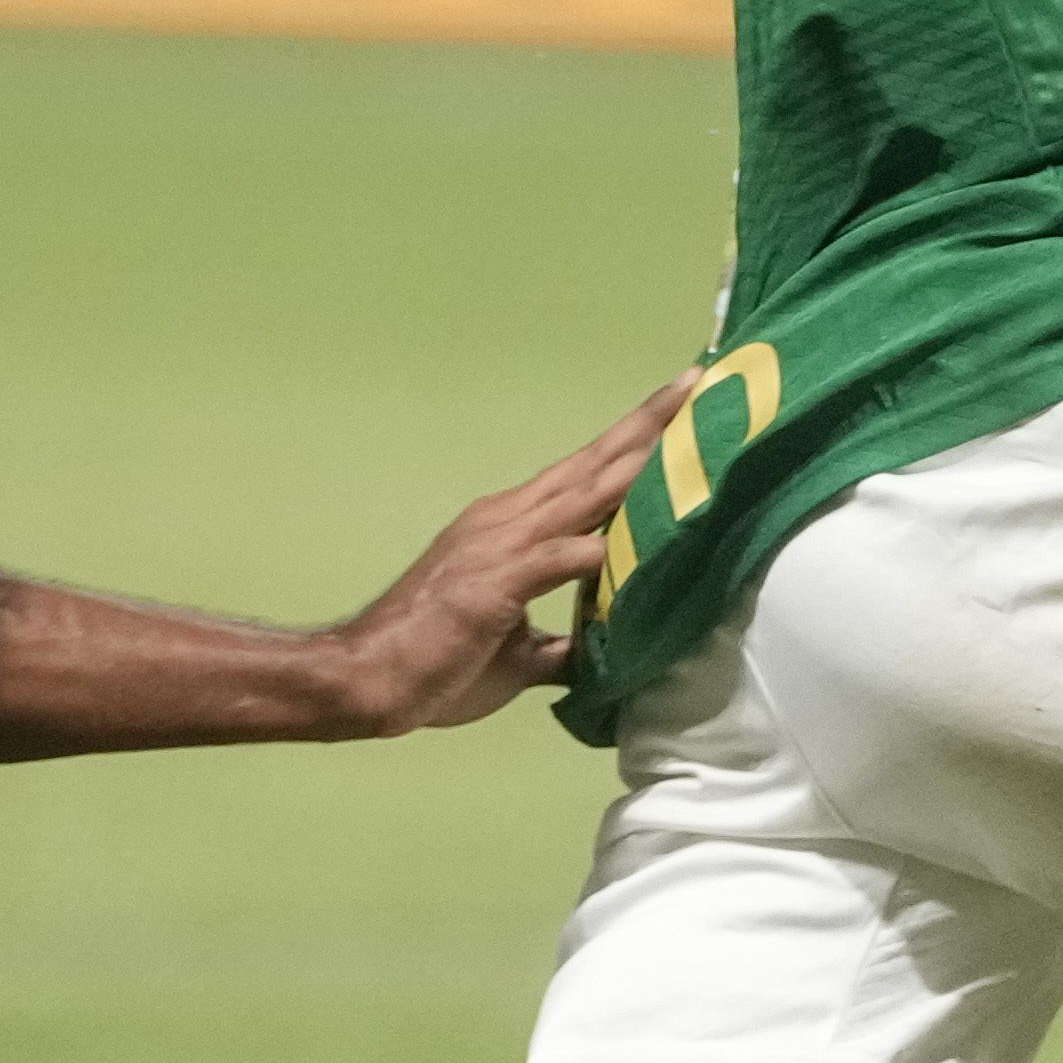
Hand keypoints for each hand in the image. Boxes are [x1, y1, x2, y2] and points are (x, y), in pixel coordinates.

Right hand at [322, 385, 679, 733]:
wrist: (364, 679)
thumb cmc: (433, 665)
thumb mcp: (516, 657)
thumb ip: (562, 644)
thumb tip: (604, 652)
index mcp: (512, 527)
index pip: (585, 476)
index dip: (632, 444)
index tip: (679, 410)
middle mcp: (509, 519)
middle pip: (592, 464)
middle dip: (648, 425)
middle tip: (697, 383)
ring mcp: (500, 546)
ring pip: (583, 492)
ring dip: (636, 461)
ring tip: (686, 428)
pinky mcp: (494, 584)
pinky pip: (555, 557)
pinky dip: (596, 545)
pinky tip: (636, 538)